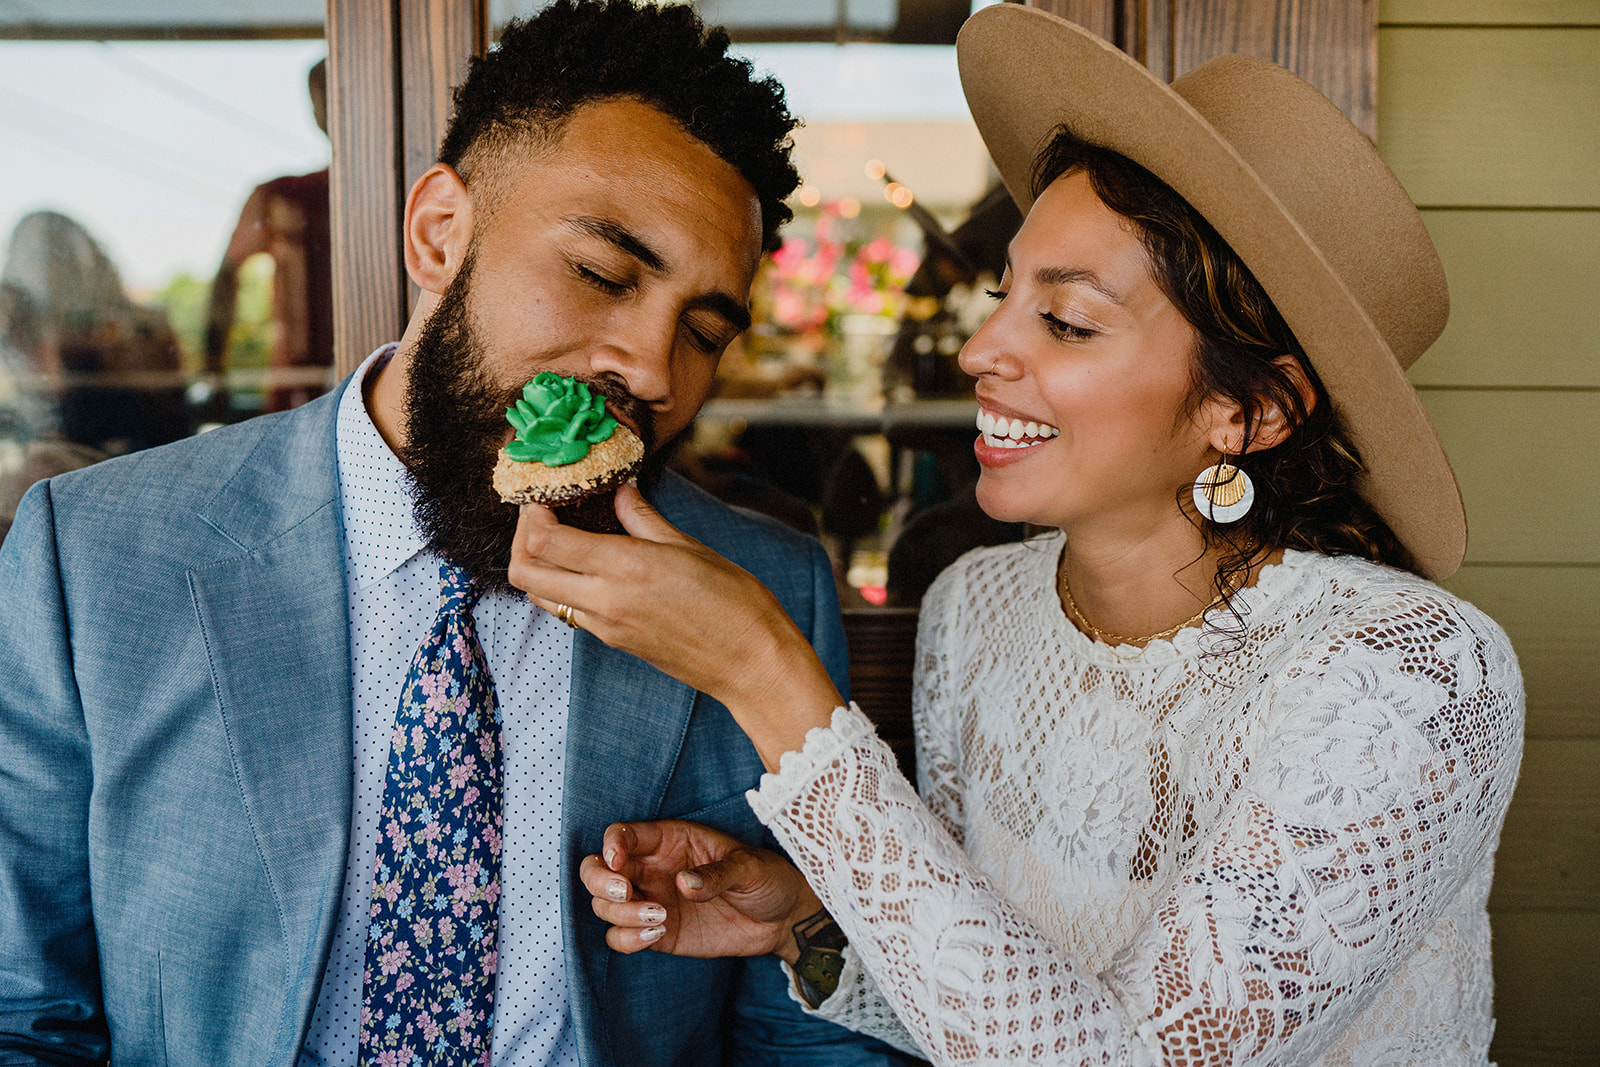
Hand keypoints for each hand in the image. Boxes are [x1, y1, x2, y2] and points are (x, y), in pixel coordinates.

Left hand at [508, 483, 840, 768]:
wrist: (752, 664)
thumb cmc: (736, 603)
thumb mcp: (690, 548)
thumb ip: (644, 518)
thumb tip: (620, 491)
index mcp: (624, 569)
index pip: (544, 540)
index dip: (533, 512)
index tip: (546, 492)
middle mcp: (604, 601)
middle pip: (525, 572)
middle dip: (522, 537)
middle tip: (545, 513)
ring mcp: (604, 626)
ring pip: (539, 595)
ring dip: (538, 564)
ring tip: (563, 536)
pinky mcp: (612, 640)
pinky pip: (567, 610)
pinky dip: (562, 584)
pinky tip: (588, 564)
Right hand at [579, 820, 818, 961]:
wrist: (781, 919)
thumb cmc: (766, 878)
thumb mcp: (749, 867)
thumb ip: (717, 873)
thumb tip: (683, 884)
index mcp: (670, 840)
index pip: (623, 834)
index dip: (612, 844)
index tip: (619, 862)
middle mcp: (652, 869)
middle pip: (598, 870)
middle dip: (599, 881)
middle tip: (624, 894)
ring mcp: (650, 901)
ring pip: (604, 906)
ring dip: (618, 914)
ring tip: (658, 918)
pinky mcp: (656, 933)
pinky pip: (619, 937)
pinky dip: (626, 939)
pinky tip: (656, 934)